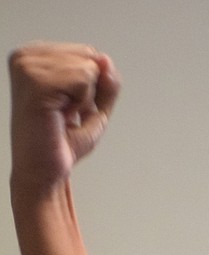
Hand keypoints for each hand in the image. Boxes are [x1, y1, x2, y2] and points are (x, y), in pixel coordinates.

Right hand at [9, 42, 119, 196]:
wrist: (43, 172)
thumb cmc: (60, 144)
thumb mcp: (94, 109)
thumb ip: (106, 84)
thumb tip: (107, 61)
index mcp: (36, 57)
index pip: (88, 53)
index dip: (90, 87)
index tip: (68, 107)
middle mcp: (27, 56)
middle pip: (89, 57)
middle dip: (88, 93)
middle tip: (65, 114)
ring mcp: (28, 66)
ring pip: (88, 68)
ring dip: (83, 100)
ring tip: (61, 116)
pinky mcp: (35, 80)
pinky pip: (83, 80)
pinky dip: (80, 103)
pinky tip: (60, 115)